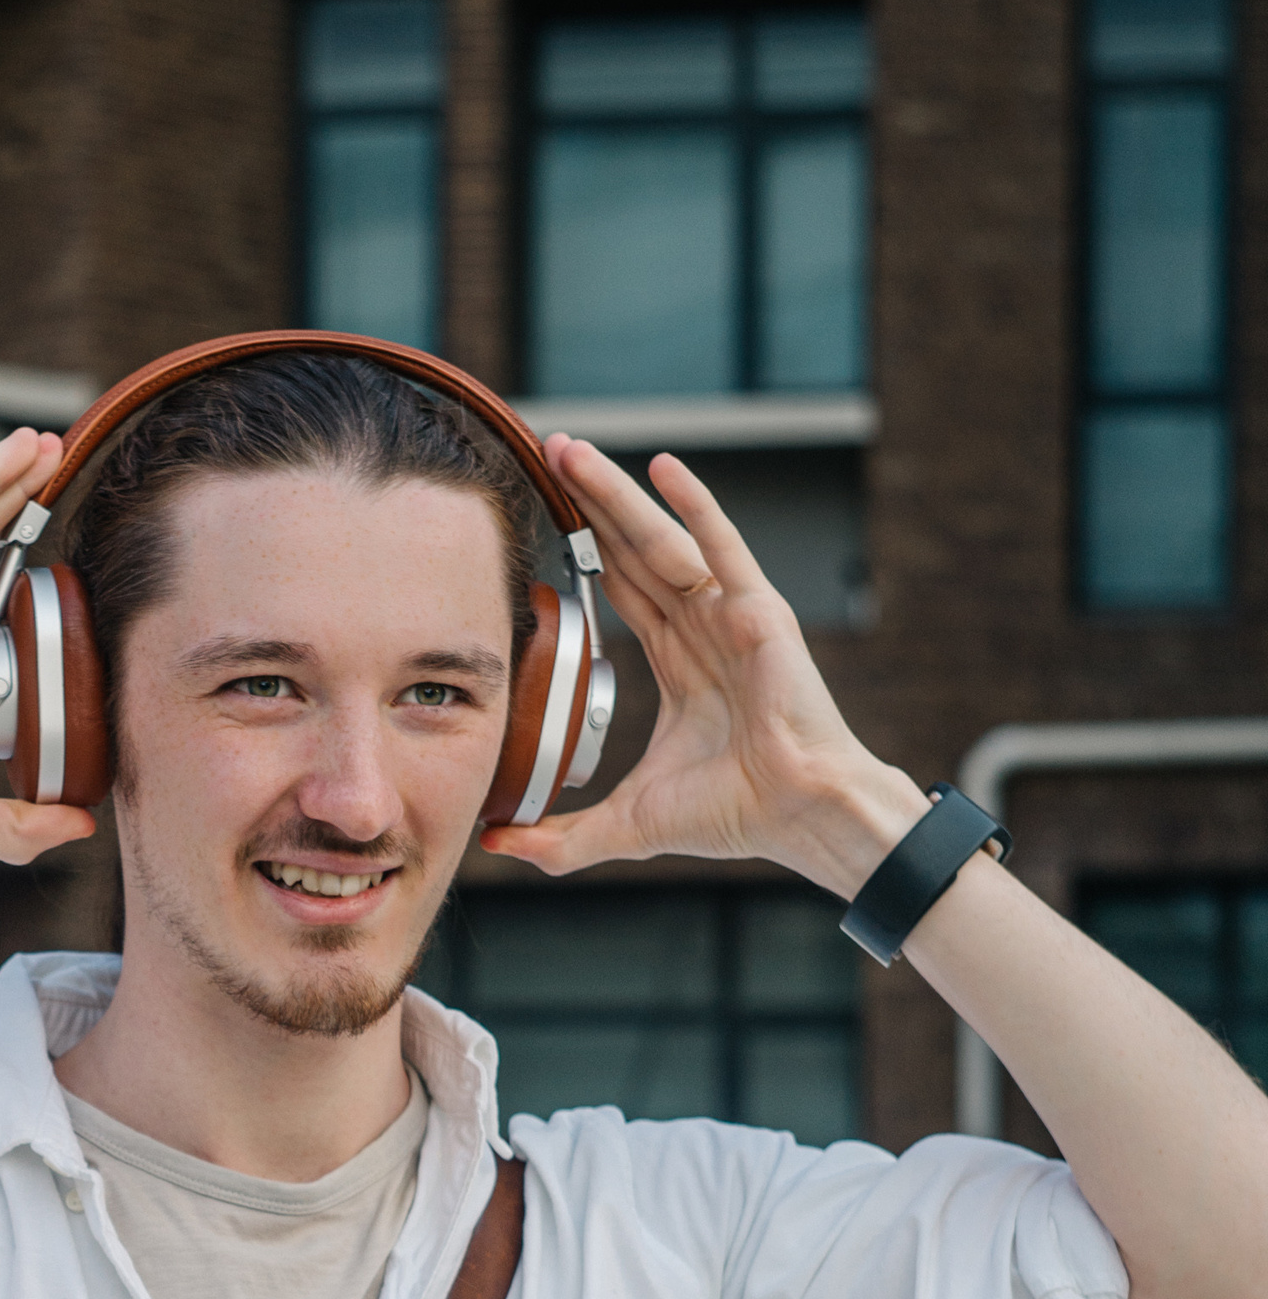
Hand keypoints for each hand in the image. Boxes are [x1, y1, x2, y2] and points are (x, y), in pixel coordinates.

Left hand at [476, 438, 924, 895]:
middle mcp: (703, 626)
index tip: (545, 513)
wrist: (800, 814)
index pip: (622, 589)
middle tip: (548, 453)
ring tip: (572, 452)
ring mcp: (731, 613)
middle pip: (633, 550)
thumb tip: (499, 847)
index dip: (584, 549)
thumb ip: (563, 838)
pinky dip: (695, 505)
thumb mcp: (629, 824)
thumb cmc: (736, 813)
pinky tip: (662, 468)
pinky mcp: (759, 612)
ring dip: (616, 494)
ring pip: (662, 539)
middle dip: (589, 502)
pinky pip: (722, 547)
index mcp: (680, 661)